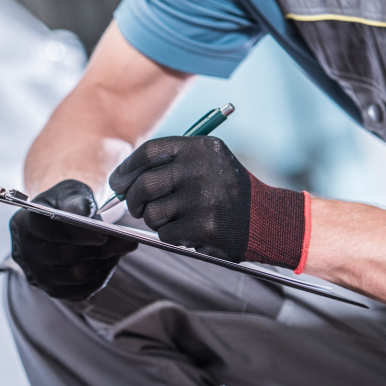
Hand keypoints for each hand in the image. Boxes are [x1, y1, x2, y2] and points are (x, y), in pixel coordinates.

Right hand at [9, 180, 136, 299]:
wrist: (53, 224)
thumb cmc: (63, 205)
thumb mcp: (68, 193)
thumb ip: (75, 200)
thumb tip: (83, 213)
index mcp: (24, 223)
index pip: (49, 230)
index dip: (77, 233)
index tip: (104, 234)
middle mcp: (26, 253)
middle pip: (65, 256)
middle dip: (99, 249)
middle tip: (127, 242)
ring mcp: (38, 275)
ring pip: (75, 276)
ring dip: (101, 263)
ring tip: (117, 249)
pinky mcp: (53, 290)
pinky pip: (81, 291)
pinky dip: (100, 277)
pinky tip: (107, 262)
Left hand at [108, 136, 307, 269]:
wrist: (267, 219)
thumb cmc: (226, 192)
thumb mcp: (207, 163)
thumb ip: (170, 164)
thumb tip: (121, 181)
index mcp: (200, 148)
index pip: (148, 152)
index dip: (126, 169)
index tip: (117, 182)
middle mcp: (201, 169)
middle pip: (143, 185)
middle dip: (133, 200)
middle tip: (137, 208)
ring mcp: (202, 198)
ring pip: (151, 213)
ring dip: (155, 221)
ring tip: (175, 219)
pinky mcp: (204, 226)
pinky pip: (165, 234)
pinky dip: (172, 236)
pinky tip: (189, 231)